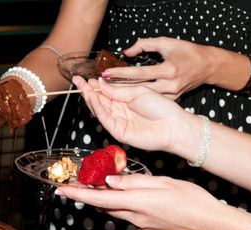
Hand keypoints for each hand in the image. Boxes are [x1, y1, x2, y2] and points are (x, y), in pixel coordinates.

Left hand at [55, 173, 223, 229]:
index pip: (98, 198)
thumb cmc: (191, 200)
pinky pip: (128, 216)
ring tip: (100, 184)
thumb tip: (109, 181)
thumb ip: (133, 182)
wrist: (211, 224)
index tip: (60, 190)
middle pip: (103, 206)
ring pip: (115, 211)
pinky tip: (129, 196)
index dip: (77, 194)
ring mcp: (141, 226)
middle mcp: (135, 218)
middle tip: (79, 181)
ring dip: (105, 199)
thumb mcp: (162, 183)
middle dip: (88, 194)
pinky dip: (122, 205)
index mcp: (136, 203)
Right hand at [72, 76, 188, 153]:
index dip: (94, 85)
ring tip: (83, 86)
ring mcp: (117, 122)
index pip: (105, 92)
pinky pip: (104, 117)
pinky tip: (92, 96)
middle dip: (87, 90)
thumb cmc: (161, 108)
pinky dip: (97, 107)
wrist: (173, 125)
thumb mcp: (137, 92)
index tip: (84, 77)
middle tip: (77, 80)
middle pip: (99, 100)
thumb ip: (117, 90)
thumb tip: (100, 83)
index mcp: (125, 100)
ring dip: (90, 97)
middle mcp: (119, 111)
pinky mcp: (117, 131)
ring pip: (99, 108)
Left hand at [103, 37, 212, 98]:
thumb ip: (145, 45)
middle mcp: (169, 85)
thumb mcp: (167, 43)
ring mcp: (170, 94)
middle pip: (137, 89)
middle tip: (98, 86)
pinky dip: (136, 98)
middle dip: (117, 88)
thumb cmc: (188, 52)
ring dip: (124, 95)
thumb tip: (126, 51)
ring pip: (142, 96)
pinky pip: (150, 99)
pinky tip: (121, 96)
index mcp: (169, 70)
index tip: (105, 74)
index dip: (121, 73)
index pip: (139, 73)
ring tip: (105, 91)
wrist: (208, 67)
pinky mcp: (171, 99)